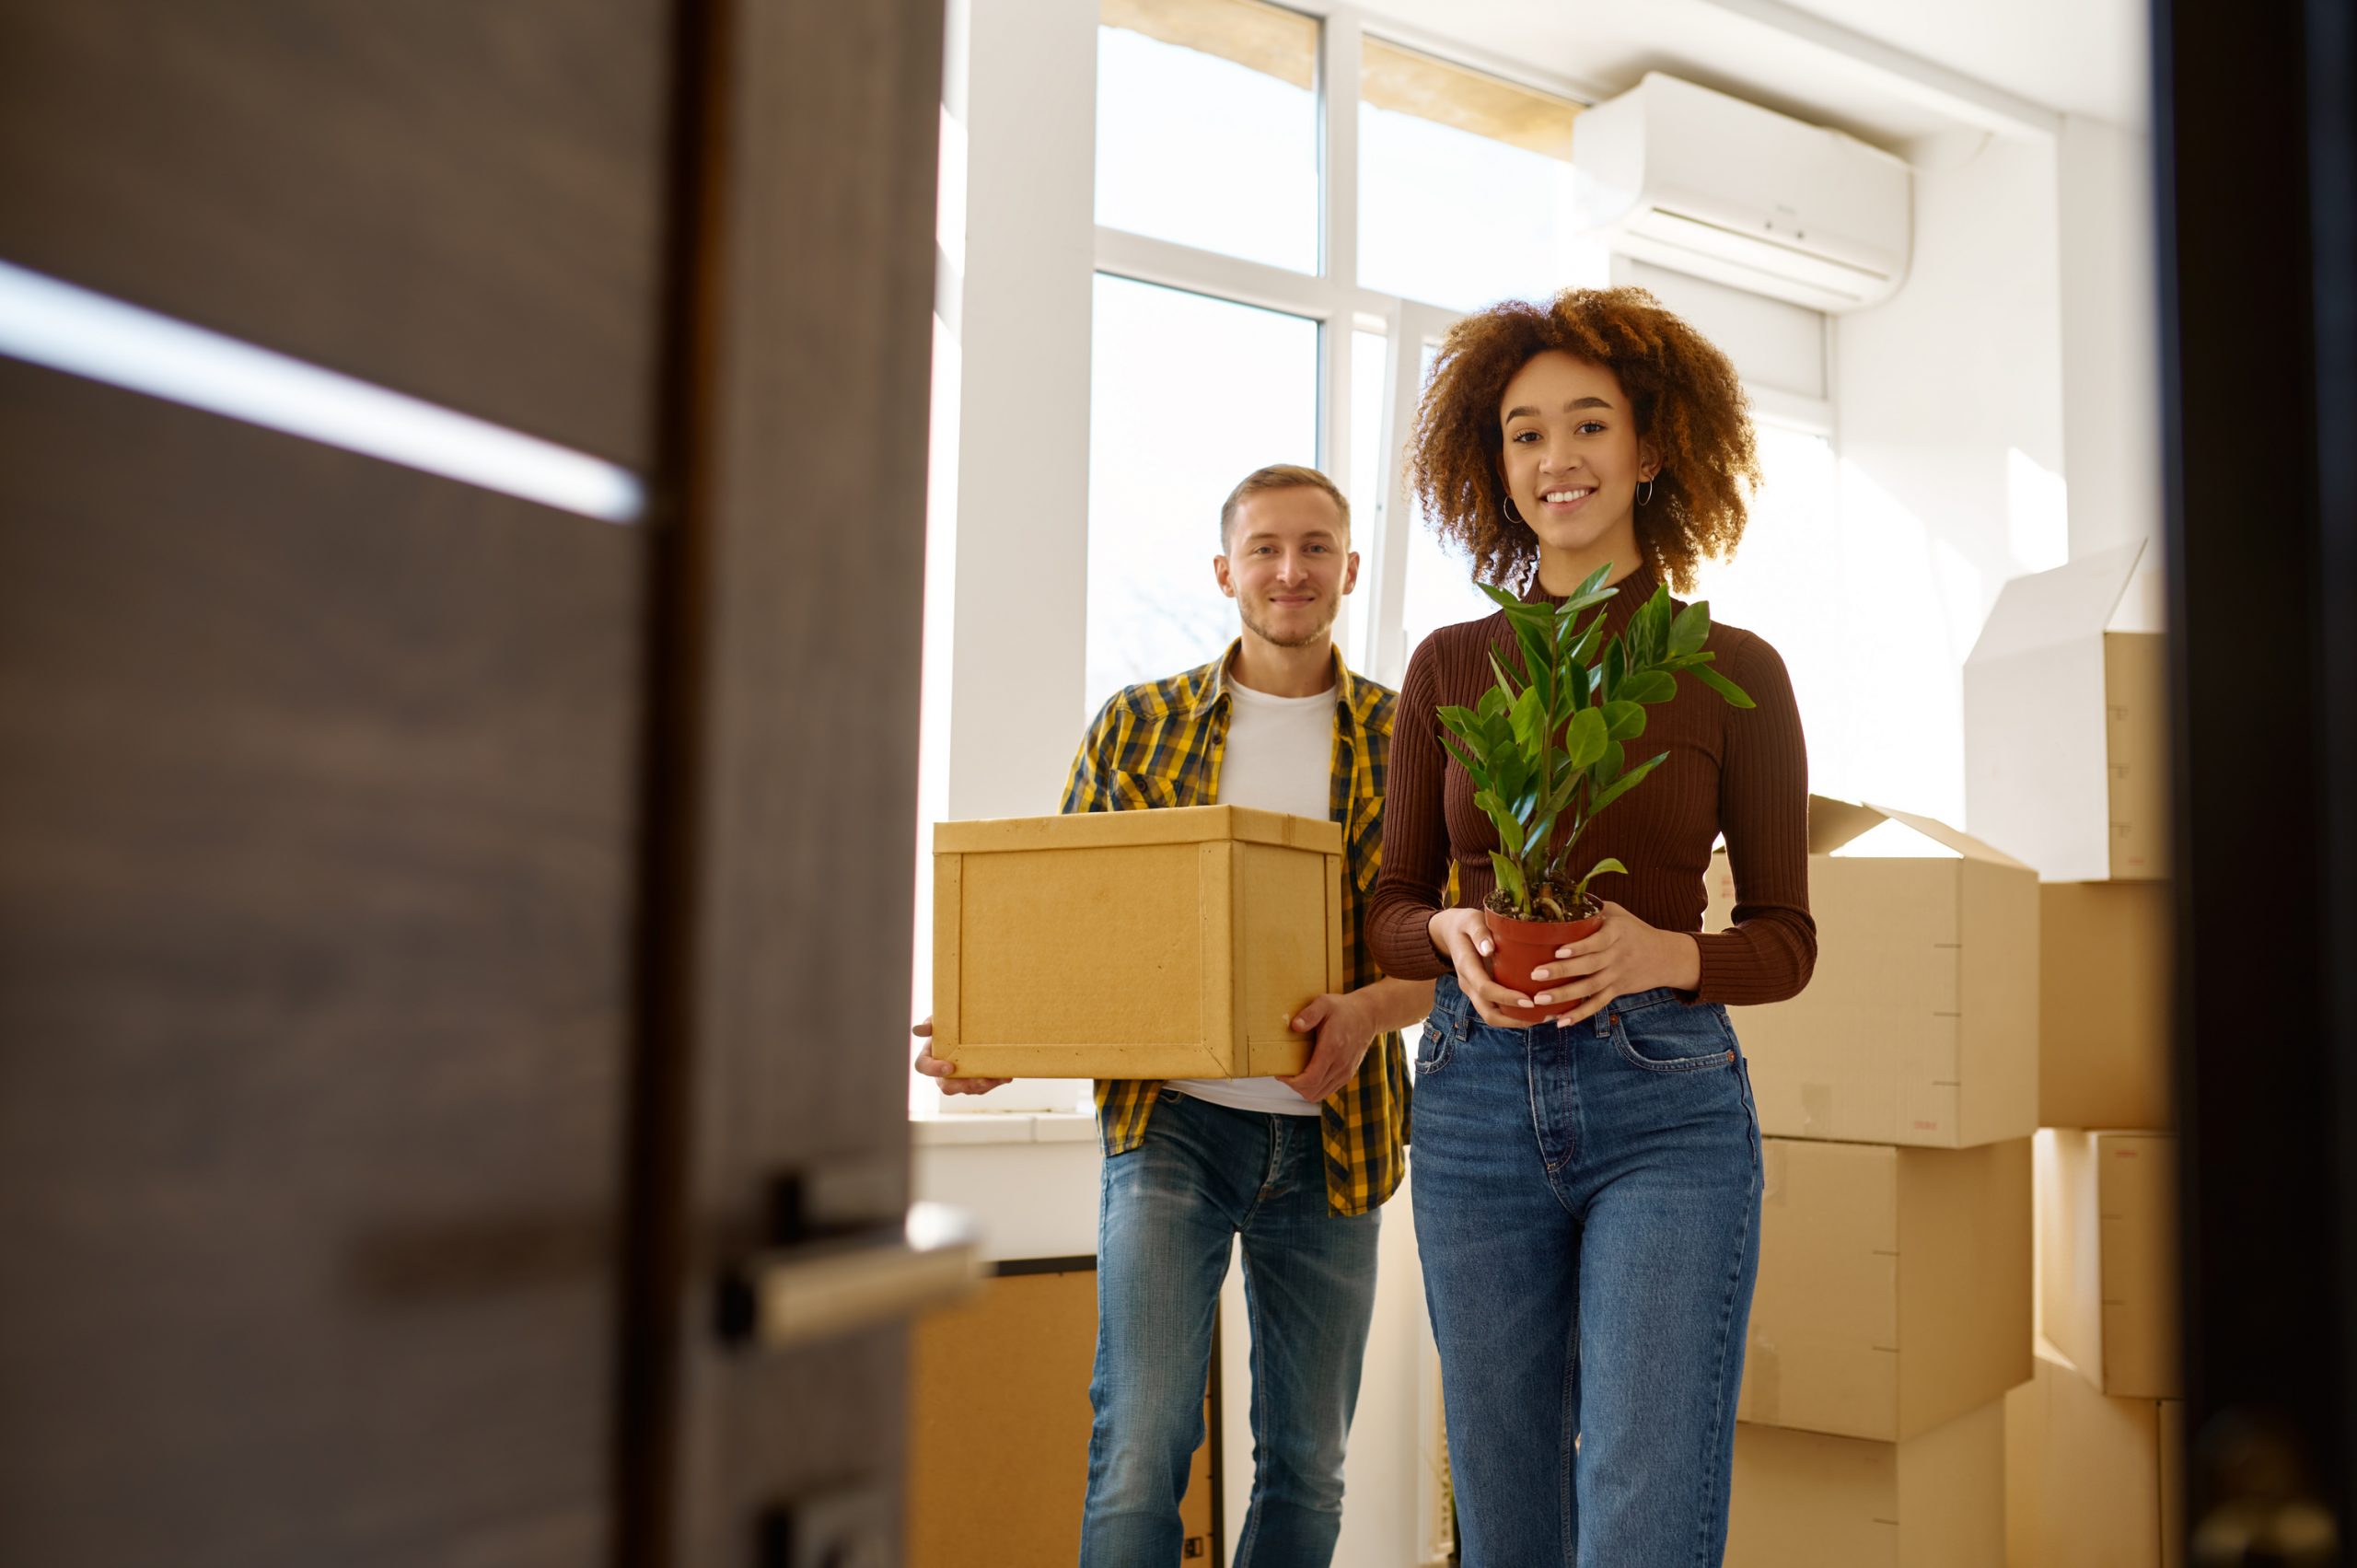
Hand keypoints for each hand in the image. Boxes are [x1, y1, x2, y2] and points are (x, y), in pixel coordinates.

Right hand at [911, 1016, 1009, 1095]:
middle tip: (979, 1079)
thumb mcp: (939, 1022)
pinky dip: (995, 1082)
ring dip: (984, 1085)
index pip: (923, 1067)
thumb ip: (930, 1025)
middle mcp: (942, 1074)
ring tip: (998, 1077)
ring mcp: (959, 1080)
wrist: (968, 1030)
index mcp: (929, 1058)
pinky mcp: (974, 1082)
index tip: (949, 1066)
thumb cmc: (949, 1027)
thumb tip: (917, 1030)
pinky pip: (983, 1087)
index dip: (934, 1069)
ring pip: (969, 1089)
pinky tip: (1006, 1076)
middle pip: (948, 1087)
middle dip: (964, 1085)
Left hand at [1275, 992, 1374, 1102]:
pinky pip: (1327, 1091)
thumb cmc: (1343, 1009)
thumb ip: (1309, 1014)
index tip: (1280, 1073)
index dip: (1292, 1082)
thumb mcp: (1324, 1003)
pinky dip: (1314, 1088)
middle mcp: (1340, 1065)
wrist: (1368, 1016)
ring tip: (1295, 1074)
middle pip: (1312, 1090)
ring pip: (1319, 1094)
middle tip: (1285, 1072)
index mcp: (1332, 1049)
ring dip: (1303, 1089)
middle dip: (1294, 1085)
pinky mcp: (1347, 1075)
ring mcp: (1345, 1072)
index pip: (1310, 1079)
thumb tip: (1295, 1026)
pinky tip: (1308, 1074)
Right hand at [1427, 906, 1539, 1029]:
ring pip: (1493, 1016)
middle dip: (1515, 1019)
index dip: (1507, 998)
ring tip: (1544, 1016)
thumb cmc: (1466, 924)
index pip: (1485, 989)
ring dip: (1516, 1021)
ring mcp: (1474, 991)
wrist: (1450, 932)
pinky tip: (1536, 1011)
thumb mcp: (1471, 921)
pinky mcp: (1482, 992)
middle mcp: (1469, 984)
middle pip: (1489, 1013)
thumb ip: (1479, 933)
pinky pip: (1497, 1010)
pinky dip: (1515, 1015)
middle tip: (1542, 1015)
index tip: (1530, 1001)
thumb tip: (1489, 948)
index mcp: (1466, 967)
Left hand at [1526, 901, 1702, 1027]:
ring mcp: (1618, 975)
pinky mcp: (1617, 990)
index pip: (1598, 940)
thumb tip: (1558, 897)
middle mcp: (1618, 955)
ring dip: (1565, 995)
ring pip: (1591, 987)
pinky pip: (1598, 1004)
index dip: (1580, 947)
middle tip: (1536, 974)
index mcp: (1617, 931)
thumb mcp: (1617, 912)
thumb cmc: (1633, 929)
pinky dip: (1580, 1014)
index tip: (1558, 950)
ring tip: (1540, 999)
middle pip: (1590, 965)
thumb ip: (1592, 908)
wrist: (1666, 956)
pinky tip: (1561, 1021)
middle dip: (1562, 971)